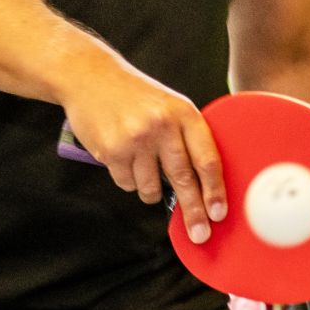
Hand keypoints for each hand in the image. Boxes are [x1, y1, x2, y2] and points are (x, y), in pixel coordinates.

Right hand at [59, 49, 228, 242]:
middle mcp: (161, 126)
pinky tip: (124, 157)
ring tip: (144, 166)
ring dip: (151, 190)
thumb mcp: (170, 105)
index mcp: (183, 113)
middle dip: (193, 211)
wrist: (90, 76)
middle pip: (183, 180)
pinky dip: (128, 179)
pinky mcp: (111, 151)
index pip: (207, 159)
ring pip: (152, 187)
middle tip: (200, 233)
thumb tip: (204, 185)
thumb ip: (187, 137)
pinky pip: (127, 184)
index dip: (215, 191)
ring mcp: (135, 139)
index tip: (219, 213)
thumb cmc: (135, 95)